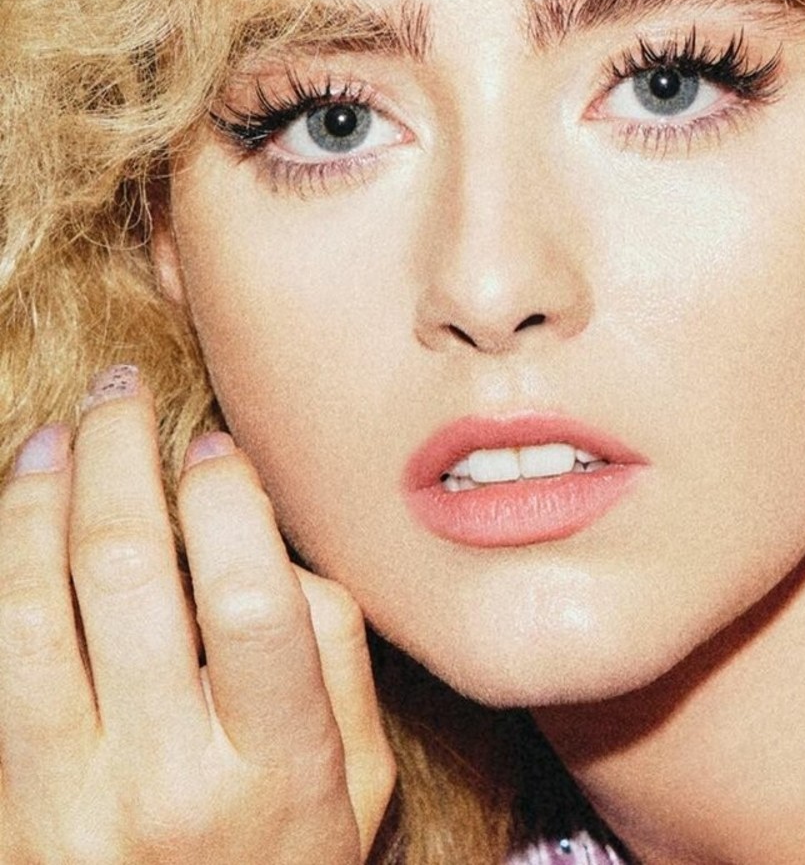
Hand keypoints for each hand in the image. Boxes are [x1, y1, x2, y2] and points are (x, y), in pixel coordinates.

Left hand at [0, 366, 394, 863]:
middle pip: (128, 578)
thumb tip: (271, 542)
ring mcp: (70, 802)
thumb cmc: (291, 862)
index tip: (216, 448)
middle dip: (119, 458)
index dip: (229, 500)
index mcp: (280, 765)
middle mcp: (169, 780)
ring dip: (39, 499)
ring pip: (34, 610)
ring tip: (58, 433)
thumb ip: (338, 658)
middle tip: (122, 393)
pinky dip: (2, 566)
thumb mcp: (361, 780)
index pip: (252, 599)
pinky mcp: (8, 809)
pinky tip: (17, 508)